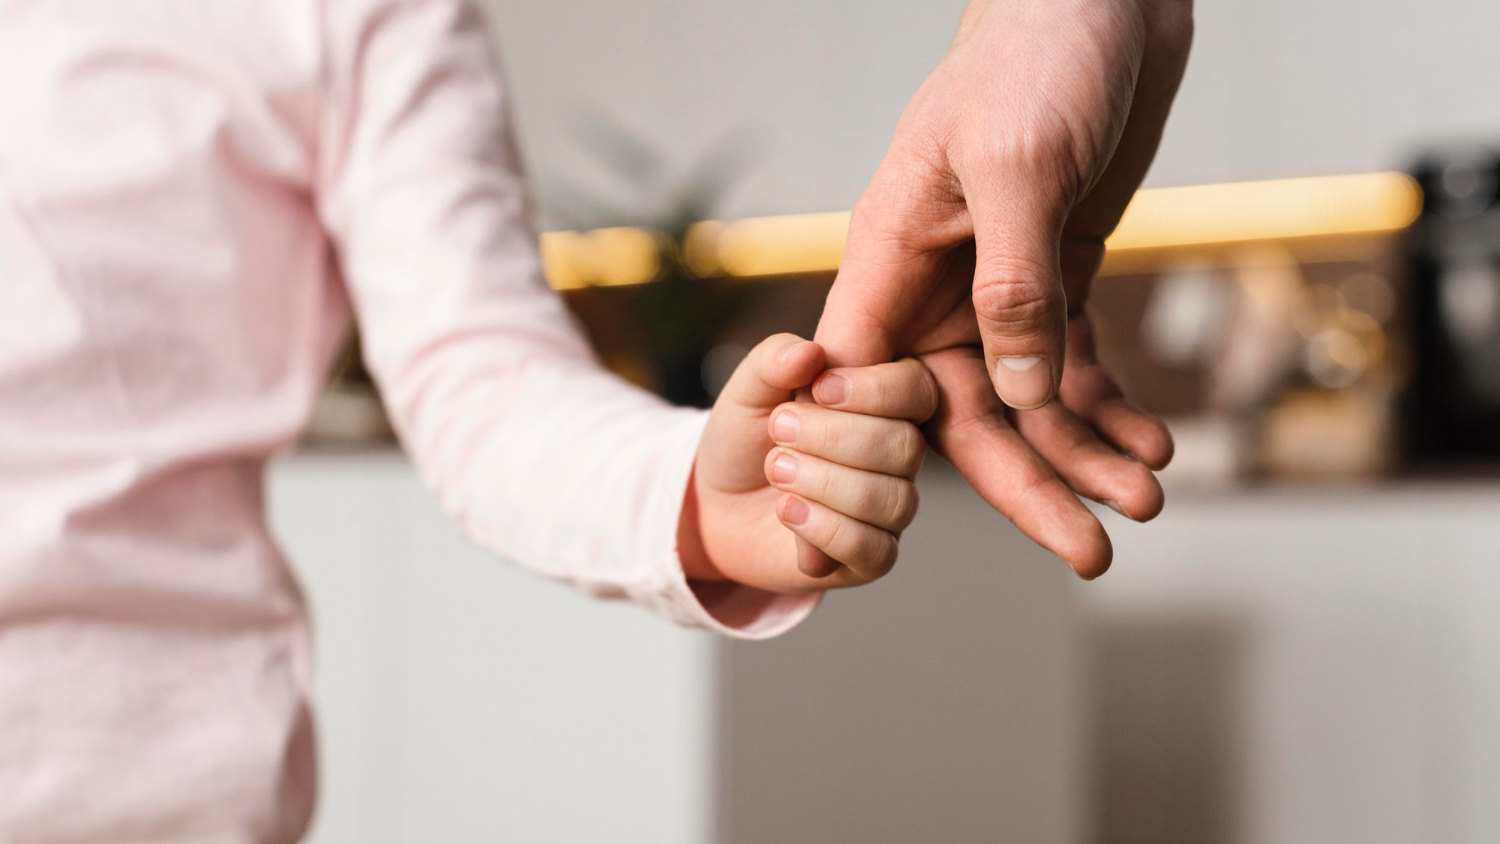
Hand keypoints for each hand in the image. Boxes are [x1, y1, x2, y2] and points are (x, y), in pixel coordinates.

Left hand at [681, 334, 937, 592]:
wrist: (715, 502)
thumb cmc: (745, 437)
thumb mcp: (749, 389)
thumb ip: (775, 360)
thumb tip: (811, 353)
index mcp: (884, 404)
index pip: (916, 391)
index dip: (873, 391)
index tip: (818, 389)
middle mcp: (898, 457)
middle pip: (903, 447)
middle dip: (834, 438)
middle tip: (779, 429)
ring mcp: (887, 509)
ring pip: (889, 500)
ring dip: (824, 482)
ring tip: (776, 469)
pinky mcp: (868, 558)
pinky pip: (871, 549)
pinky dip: (825, 529)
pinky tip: (787, 510)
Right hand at [814, 0, 1191, 577]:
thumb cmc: (1037, 58)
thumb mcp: (1018, 166)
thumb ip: (1012, 283)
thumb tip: (1021, 394)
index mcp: (892, 259)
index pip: (862, 381)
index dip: (873, 456)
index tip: (893, 527)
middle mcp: (936, 286)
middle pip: (964, 413)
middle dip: (1027, 483)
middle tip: (1089, 548)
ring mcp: (997, 284)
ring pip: (1027, 398)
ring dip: (1083, 452)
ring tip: (1144, 497)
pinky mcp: (1056, 273)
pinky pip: (1074, 361)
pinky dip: (1109, 405)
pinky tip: (1150, 442)